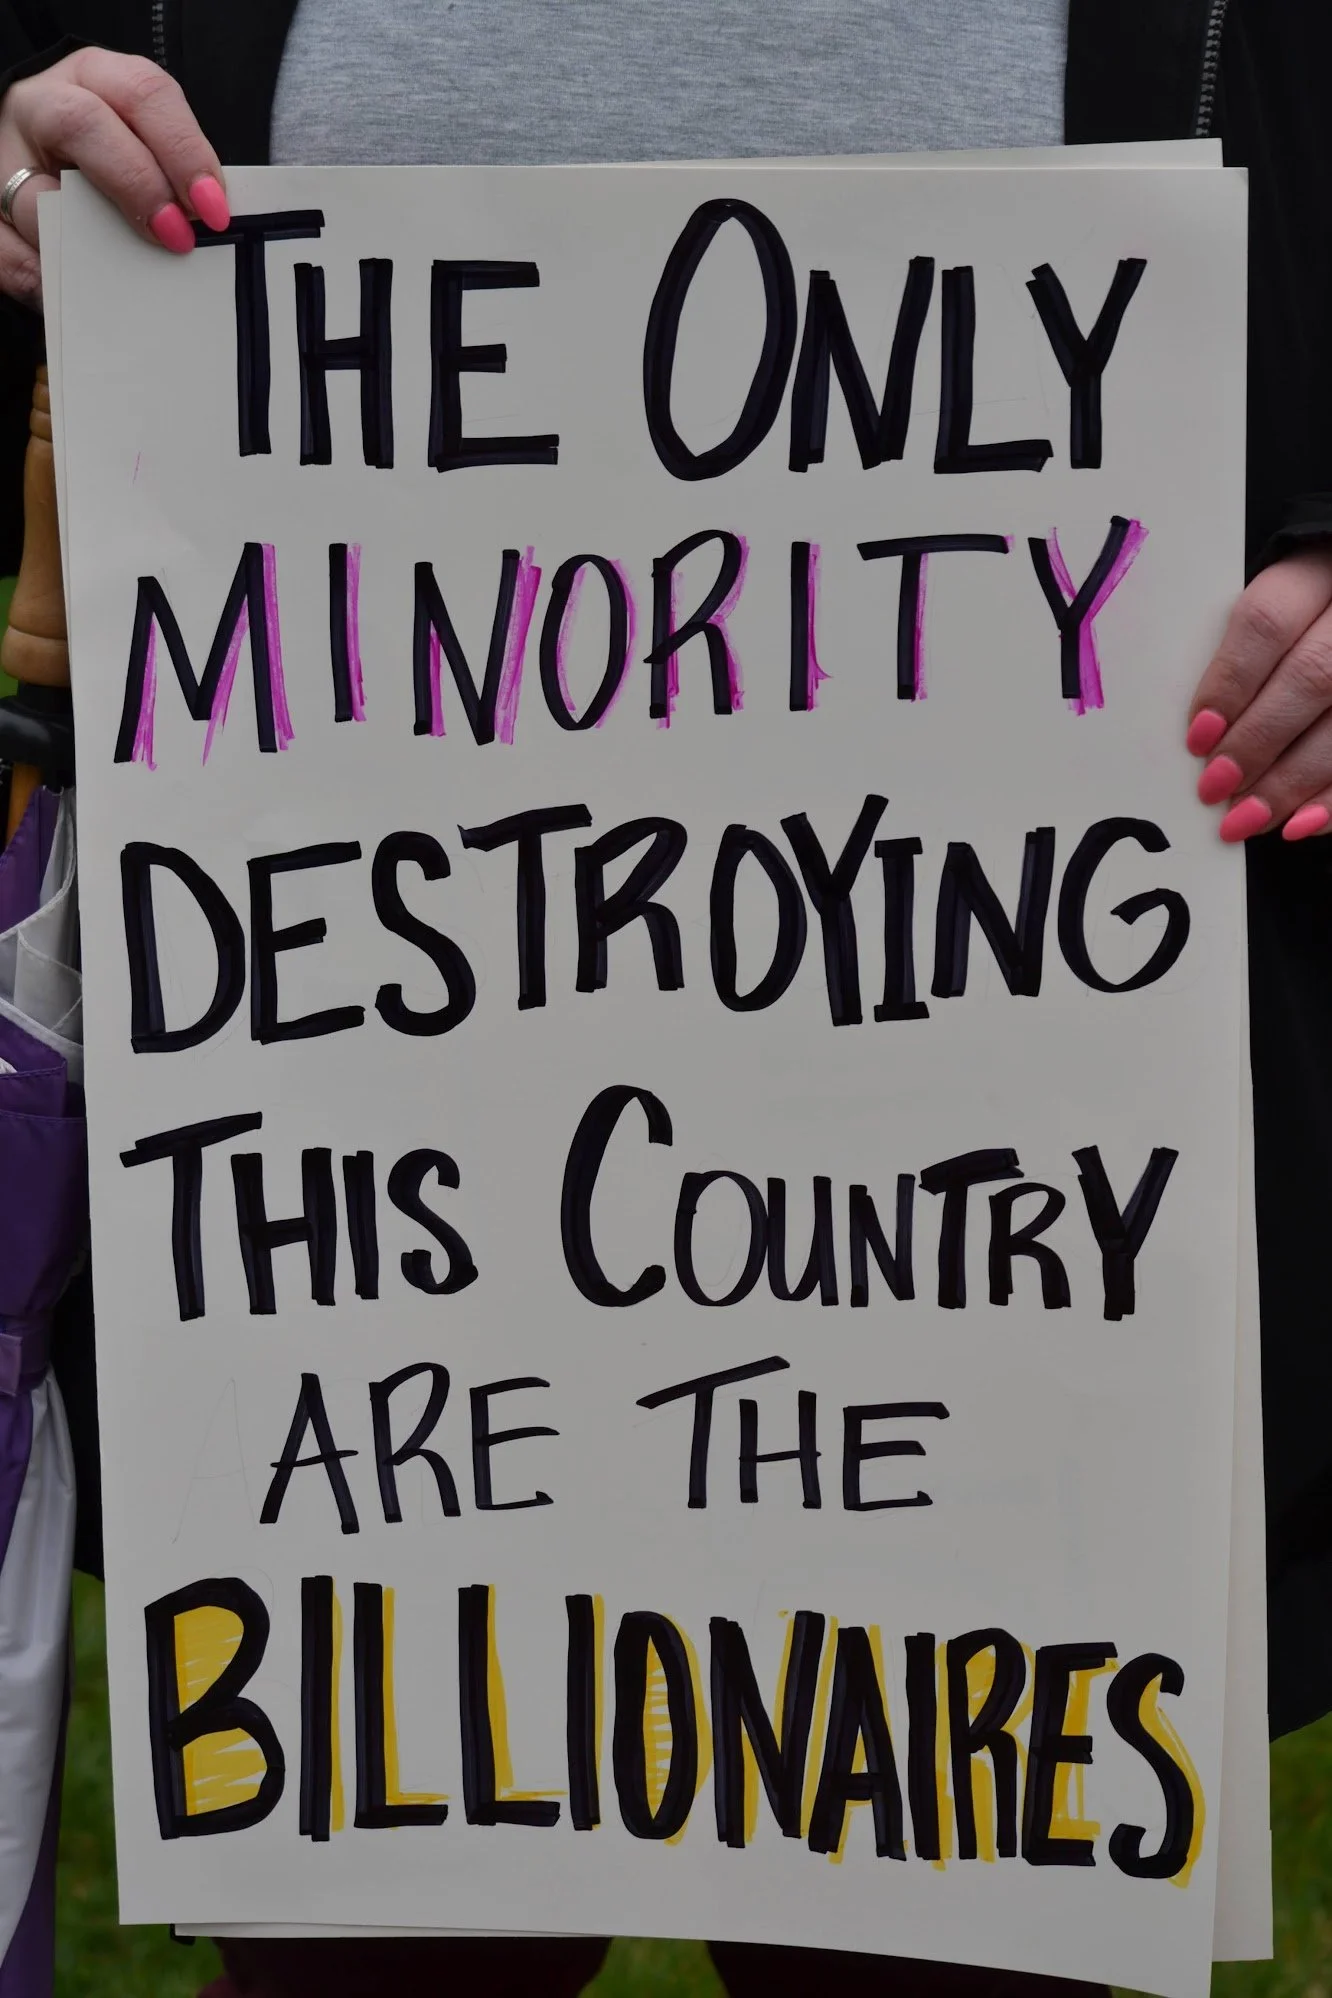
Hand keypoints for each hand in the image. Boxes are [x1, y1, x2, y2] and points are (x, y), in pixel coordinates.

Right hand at [0, 47, 229, 306]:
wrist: (31, 160)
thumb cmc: (105, 160)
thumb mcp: (140, 147)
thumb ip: (171, 174)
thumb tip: (210, 225)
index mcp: (95, 80)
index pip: (144, 94)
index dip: (183, 150)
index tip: (214, 209)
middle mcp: (43, 104)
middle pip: (84, 124)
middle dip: (137, 182)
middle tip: (176, 238)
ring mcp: (4, 153)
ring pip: (36, 194)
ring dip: (83, 245)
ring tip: (123, 282)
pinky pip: (7, 252)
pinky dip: (41, 279)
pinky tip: (71, 300)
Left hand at [1188, 545, 1331, 842]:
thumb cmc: (1304, 612)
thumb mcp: (1276, 606)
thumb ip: (1247, 655)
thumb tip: (1205, 734)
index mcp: (1318, 570)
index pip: (1267, 622)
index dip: (1230, 683)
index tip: (1198, 738)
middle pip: (1311, 676)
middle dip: (1259, 741)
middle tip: (1216, 788)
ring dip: (1295, 781)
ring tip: (1248, 819)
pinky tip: (1302, 825)